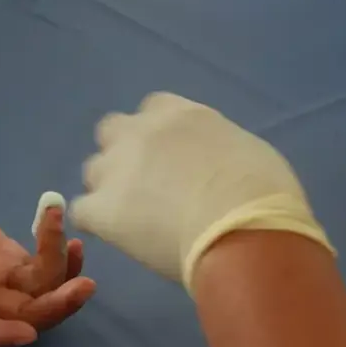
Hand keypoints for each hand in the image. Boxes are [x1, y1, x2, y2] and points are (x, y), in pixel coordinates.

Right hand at [0, 175, 95, 346]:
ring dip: (64, 280)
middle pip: (19, 317)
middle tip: (82, 288)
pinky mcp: (6, 255)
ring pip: (39, 294)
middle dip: (52, 309)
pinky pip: (41, 266)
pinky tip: (71, 236)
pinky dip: (60, 255)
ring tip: (77, 246)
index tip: (26, 332)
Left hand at [70, 92, 331, 289]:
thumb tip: (213, 167)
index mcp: (182, 115)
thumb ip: (216, 148)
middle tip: (146, 185)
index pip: (153, 107)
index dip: (156, 133)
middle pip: (112, 131)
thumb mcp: (247, 152)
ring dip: (107, 189)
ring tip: (133, 220)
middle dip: (122, 153)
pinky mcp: (102, 209)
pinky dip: (96, 223)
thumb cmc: (263, 195)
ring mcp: (116, 169)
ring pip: (93, 171)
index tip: (170, 156)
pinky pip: (82, 211)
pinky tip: (117, 238)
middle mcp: (141, 132)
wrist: (242, 232)